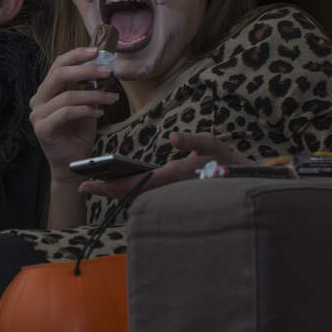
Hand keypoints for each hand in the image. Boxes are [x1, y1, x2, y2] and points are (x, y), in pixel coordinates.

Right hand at [29, 47, 119, 180]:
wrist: (73, 164)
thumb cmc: (78, 134)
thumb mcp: (86, 106)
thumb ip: (88, 88)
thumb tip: (102, 66)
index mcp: (46, 91)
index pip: (58, 65)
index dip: (76, 55)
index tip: (97, 51)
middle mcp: (38, 100)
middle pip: (58, 74)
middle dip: (85, 70)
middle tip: (106, 71)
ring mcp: (37, 115)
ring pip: (66, 95)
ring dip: (93, 95)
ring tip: (111, 97)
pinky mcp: (42, 129)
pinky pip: (66, 113)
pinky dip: (86, 110)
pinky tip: (99, 113)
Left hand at [79, 131, 250, 198]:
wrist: (247, 183)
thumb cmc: (231, 163)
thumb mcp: (214, 146)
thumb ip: (194, 140)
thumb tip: (172, 136)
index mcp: (172, 178)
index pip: (134, 184)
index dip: (109, 185)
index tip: (89, 183)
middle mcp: (168, 190)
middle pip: (130, 193)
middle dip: (107, 190)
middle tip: (84, 185)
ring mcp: (171, 194)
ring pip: (137, 195)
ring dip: (117, 190)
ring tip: (96, 182)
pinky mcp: (174, 193)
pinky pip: (147, 192)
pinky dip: (130, 188)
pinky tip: (120, 181)